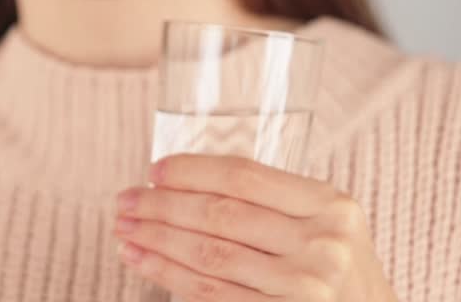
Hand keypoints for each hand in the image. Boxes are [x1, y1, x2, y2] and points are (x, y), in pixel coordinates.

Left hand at [114, 155, 397, 300]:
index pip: (244, 176)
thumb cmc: (336, 273)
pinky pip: (211, 295)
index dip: (191, 170)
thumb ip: (275, 203)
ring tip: (124, 230)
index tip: (153, 171)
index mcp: (330, 205)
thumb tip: (183, 185)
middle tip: (125, 201)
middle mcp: (322, 243)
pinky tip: (141, 260)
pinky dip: (166, 275)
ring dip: (155, 239)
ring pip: (208, 255)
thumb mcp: (325, 226)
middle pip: (220, 214)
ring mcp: (306, 287)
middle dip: (161, 205)